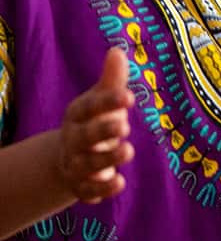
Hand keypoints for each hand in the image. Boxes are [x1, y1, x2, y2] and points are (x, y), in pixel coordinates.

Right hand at [57, 47, 133, 203]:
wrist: (69, 157)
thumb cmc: (94, 122)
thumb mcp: (102, 101)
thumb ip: (112, 81)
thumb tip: (118, 50)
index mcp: (78, 115)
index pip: (90, 107)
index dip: (108, 101)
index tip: (130, 96)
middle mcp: (74, 140)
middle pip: (84, 136)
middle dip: (102, 131)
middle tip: (125, 124)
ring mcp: (76, 164)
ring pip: (88, 164)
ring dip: (107, 158)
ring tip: (129, 150)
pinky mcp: (83, 186)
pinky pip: (89, 190)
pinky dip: (102, 189)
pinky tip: (120, 183)